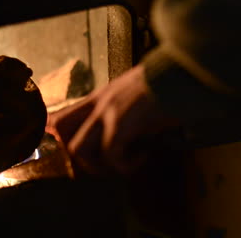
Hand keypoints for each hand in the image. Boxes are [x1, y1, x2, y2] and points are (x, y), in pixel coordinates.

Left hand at [46, 64, 178, 175]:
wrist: (181, 76)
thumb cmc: (166, 86)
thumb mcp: (135, 96)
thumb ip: (122, 111)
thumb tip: (127, 136)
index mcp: (100, 96)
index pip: (62, 114)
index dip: (60, 135)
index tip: (78, 149)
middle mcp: (98, 102)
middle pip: (60, 130)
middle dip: (78, 154)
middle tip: (106, 161)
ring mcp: (107, 112)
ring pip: (78, 149)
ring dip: (100, 165)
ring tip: (124, 162)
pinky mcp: (121, 123)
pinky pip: (111, 155)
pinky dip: (126, 164)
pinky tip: (144, 155)